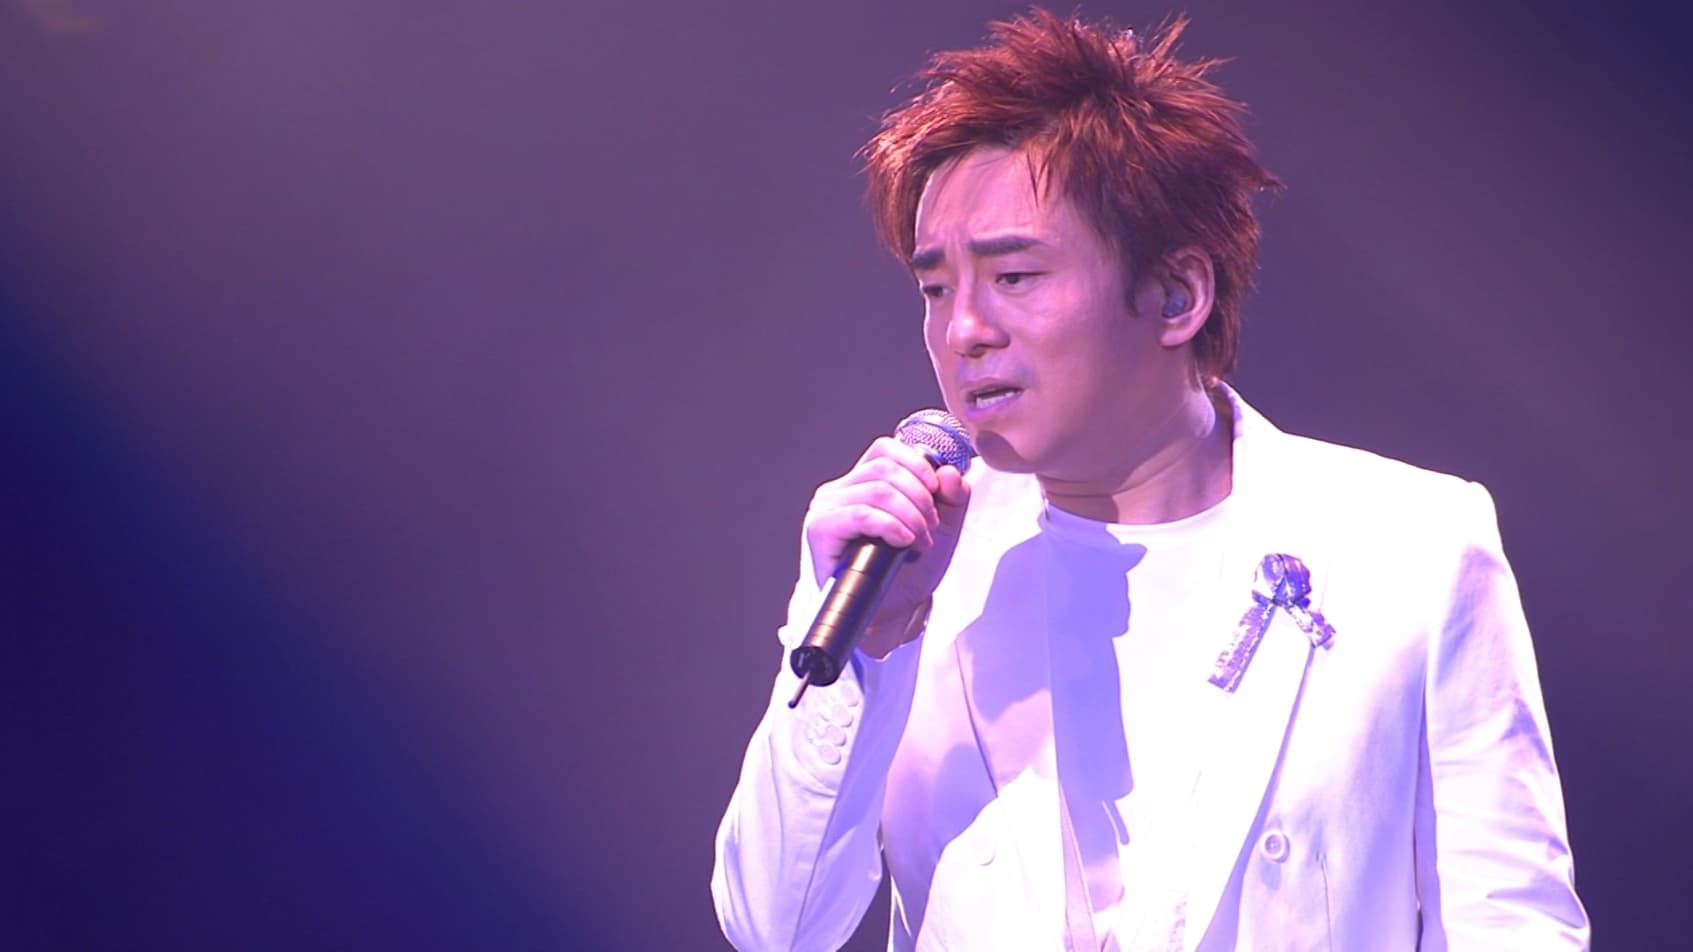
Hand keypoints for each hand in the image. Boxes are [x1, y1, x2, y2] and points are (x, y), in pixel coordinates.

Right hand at [802, 435, 971, 658]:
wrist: (891, 613)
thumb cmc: (907, 571)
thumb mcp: (941, 528)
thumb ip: (953, 497)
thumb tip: (949, 471)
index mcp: (862, 482)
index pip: (886, 449)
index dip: (917, 465)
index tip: (936, 492)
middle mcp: (840, 490)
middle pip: (886, 467)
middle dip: (920, 496)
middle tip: (930, 527)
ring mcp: (827, 508)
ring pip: (877, 489)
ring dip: (910, 514)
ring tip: (920, 540)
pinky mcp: (820, 529)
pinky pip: (860, 513)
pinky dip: (890, 525)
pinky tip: (903, 542)